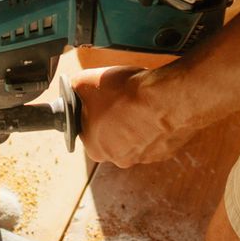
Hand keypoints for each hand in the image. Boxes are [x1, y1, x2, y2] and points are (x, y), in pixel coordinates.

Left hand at [68, 66, 188, 167]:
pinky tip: (154, 108)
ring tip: (139, 102)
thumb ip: (74, 89)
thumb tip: (72, 88)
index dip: (92, 112)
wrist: (167, 97)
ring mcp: (145, 156)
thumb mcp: (84, 82)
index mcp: (95, 148)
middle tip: (120, 99)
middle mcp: (119, 158)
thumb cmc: (126, 94)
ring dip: (135, 121)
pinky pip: (155, 136)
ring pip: (135, 136)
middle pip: (111, 135)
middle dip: (114, 118)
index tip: (99, 100)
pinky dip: (154, 124)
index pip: (87, 130)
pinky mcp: (166, 150)